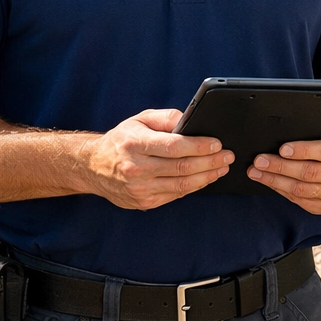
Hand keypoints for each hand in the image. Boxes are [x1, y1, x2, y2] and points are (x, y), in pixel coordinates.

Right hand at [80, 109, 232, 209]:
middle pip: (182, 167)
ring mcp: (139, 188)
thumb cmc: (121, 141)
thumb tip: (191, 120)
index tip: (217, 143)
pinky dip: (194, 186)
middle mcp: (135, 168)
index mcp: (134, 144)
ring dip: (207, 176)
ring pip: (182, 185)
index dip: (199, 146)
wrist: (93, 167)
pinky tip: (206, 178)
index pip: (173, 146)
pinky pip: (176, 195)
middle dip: (210, 162)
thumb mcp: (140, 120)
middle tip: (227, 156)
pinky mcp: (144, 202)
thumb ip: (166, 118)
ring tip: (222, 167)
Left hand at [249, 127, 320, 214]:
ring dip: (275, 181)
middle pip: (310, 173)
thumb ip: (313, 133)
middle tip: (260, 161)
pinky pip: (300, 201)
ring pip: (302, 190)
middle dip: (280, 167)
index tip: (282, 149)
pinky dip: (281, 191)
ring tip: (257, 173)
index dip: (302, 151)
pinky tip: (269, 182)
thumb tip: (282, 133)